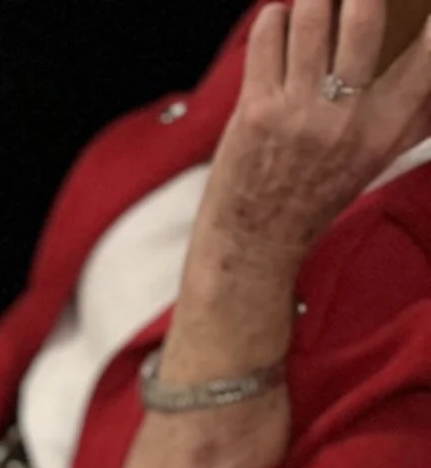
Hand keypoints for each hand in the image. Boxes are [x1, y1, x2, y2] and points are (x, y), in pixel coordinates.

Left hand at [202, 0, 430, 269]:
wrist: (256, 242)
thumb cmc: (320, 193)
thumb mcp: (379, 156)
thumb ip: (416, 114)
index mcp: (385, 126)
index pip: (426, 53)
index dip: (429, 20)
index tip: (422, 7)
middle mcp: (346, 116)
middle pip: (365, 14)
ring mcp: (298, 112)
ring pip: (311, 15)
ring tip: (317, 5)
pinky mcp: (256, 110)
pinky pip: (268, 36)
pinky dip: (275, 19)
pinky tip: (281, 27)